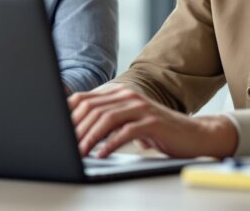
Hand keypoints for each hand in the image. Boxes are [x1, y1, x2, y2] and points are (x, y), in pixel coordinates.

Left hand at [68, 86, 237, 158]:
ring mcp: (141, 108)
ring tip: (79, 152)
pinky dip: (110, 144)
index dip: (68, 114)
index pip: (85, 99)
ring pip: (106, 119)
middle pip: (92, 109)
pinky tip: (101, 155)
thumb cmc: (158, 131)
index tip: (56, 130)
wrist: (193, 135)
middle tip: (64, 145)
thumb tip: (76, 131)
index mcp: (119, 94)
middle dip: (75, 128)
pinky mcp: (152, 122)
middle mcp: (128, 96)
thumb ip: (107, 121)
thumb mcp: (128, 122)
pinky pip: (126, 132)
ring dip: (89, 137)